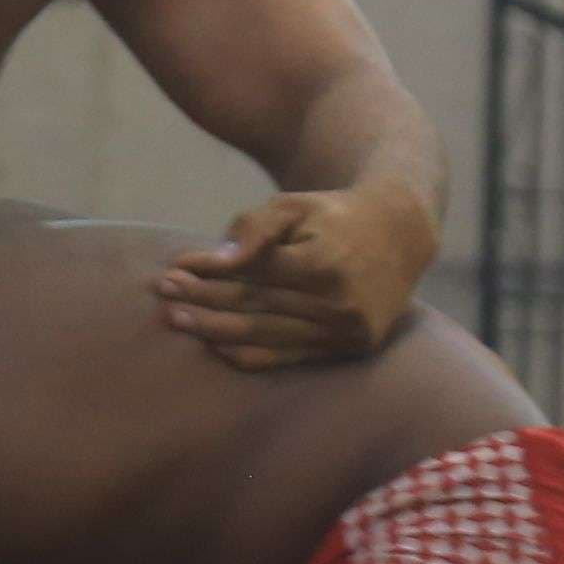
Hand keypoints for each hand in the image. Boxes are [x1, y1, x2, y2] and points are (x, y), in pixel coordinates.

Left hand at [158, 184, 435, 369]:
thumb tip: (218, 263)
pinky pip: (287, 358)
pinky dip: (248, 354)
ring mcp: (345, 331)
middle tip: (164, 297)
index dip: (209, 274)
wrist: (399, 235)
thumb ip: (256, 227)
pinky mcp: (349, 348)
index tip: (174, 269)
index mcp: (326, 264)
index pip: (253, 273)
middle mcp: (338, 304)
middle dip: (203, 302)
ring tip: (178, 321)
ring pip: (266, 336)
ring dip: (215, 330)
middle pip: (255, 306)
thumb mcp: (296, 204)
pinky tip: (214, 344)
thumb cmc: (334, 215)